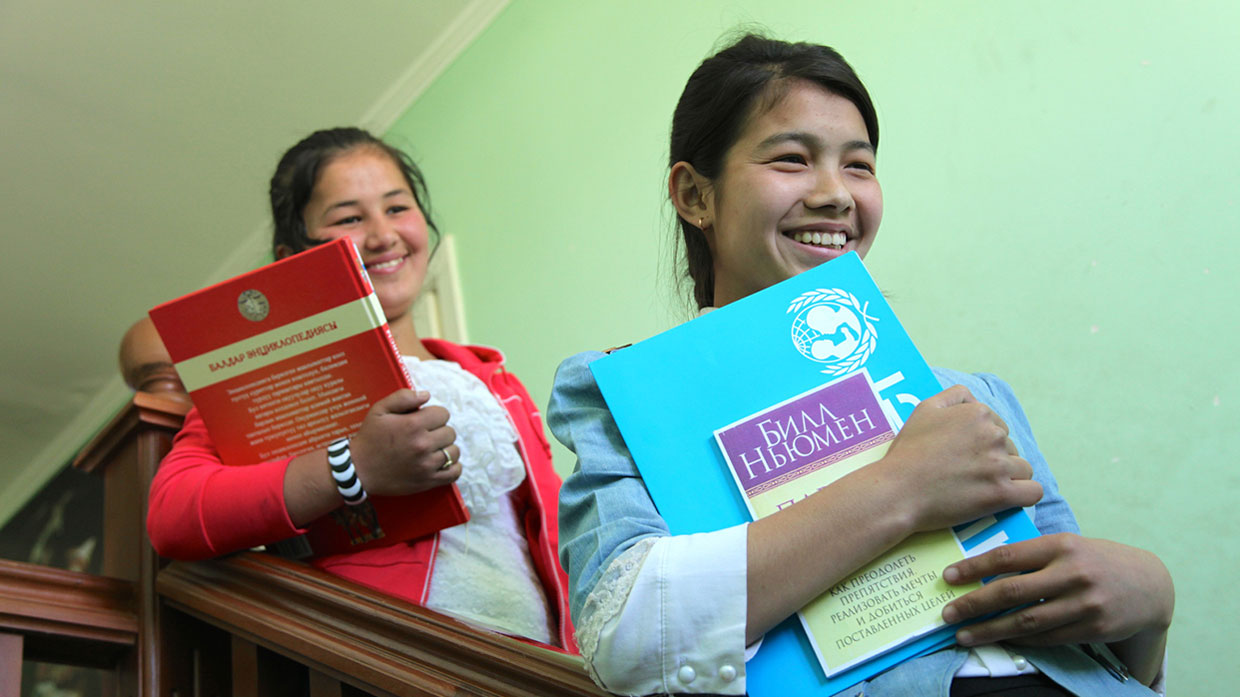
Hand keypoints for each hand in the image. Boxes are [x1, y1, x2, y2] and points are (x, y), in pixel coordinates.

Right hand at [347, 389, 460, 495]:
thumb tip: (426, 395)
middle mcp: (422, 445)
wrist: (359, 470)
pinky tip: (442, 463)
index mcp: (412, 425)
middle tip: (425, 435)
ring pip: (453, 451)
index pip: (443, 414)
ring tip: (432, 449)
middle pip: (450, 432)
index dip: (434, 415)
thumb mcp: (379, 410)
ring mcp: (427, 465)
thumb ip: (403, 398)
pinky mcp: (428, 481)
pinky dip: (452, 467)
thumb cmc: (369, 438)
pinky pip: (454, 473)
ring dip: (445, 448)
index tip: (424, 421)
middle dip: (439, 431)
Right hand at [877, 385, 1042, 531]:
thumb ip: (954, 396)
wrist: (898, 490)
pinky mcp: (1001, 494)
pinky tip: (1007, 497)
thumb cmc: (908, 452)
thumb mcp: (924, 409)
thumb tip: (973, 399)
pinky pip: (1033, 492)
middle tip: (968, 472)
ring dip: (1008, 477)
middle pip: (1010, 447)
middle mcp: (992, 435)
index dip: (983, 442)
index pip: (998, 426)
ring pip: (1023, 469)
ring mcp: (999, 465)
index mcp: (977, 413)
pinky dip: (1023, 495)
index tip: (965, 455)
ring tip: (982, 487)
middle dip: (995, 459)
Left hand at [941, 534, 1173, 650]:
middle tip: (947, 613)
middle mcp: (1072, 572)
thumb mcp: (1069, 546)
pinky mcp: (1094, 628)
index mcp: (1061, 545)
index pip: (1008, 556)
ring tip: (963, 635)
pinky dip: (1021, 640)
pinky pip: (1048, 637)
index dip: (974, 567)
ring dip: (991, 630)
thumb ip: (1034, 555)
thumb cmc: (1097, 561)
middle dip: (974, 604)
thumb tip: (984, 569)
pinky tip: (1000, 640)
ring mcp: (1084, 603)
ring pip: (1027, 620)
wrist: (1151, 585)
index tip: (948, 577)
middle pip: (1012, 591)